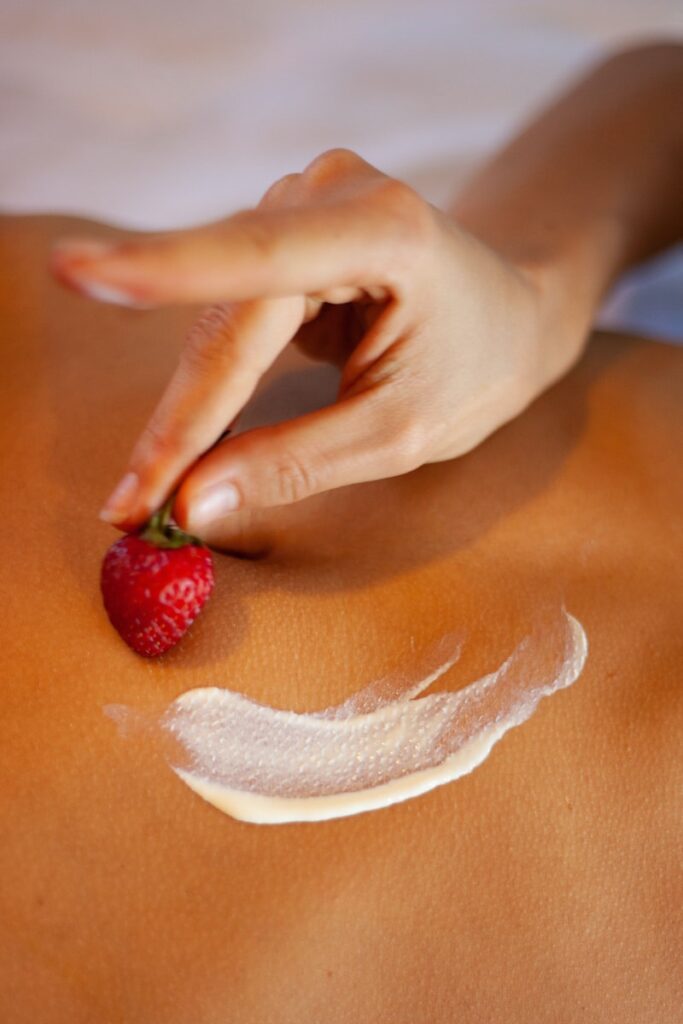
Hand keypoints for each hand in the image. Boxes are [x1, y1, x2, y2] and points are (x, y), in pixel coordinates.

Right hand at [51, 148, 560, 549]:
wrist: (513, 315)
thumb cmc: (479, 368)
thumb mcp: (401, 433)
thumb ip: (297, 463)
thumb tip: (193, 503)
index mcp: (382, 229)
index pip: (258, 260)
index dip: (165, 271)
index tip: (79, 274)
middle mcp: (328, 196)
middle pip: (225, 314)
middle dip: (180, 418)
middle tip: (129, 504)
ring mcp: (300, 209)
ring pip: (214, 320)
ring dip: (185, 410)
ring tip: (146, 490)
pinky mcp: (282, 238)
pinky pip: (227, 321)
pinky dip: (209, 388)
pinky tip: (183, 443)